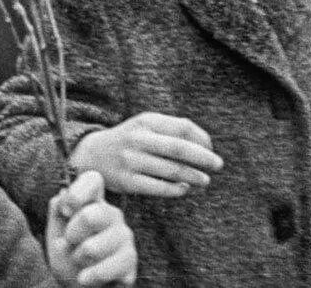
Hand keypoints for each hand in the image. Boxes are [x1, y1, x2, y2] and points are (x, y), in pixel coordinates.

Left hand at [46, 171, 136, 286]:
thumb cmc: (68, 258)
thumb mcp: (55, 233)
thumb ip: (57, 212)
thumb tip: (62, 194)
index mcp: (94, 203)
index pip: (93, 179)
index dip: (76, 193)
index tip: (65, 212)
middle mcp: (112, 216)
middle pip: (91, 215)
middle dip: (72, 235)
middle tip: (70, 244)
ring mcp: (124, 238)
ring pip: (94, 247)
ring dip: (79, 259)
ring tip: (79, 263)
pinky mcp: (130, 261)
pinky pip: (109, 268)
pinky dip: (91, 275)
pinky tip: (85, 278)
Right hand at [70, 112, 222, 197]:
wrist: (92, 154)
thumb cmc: (130, 140)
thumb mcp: (146, 125)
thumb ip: (172, 130)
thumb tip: (206, 145)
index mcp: (146, 121)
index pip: (182, 127)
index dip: (202, 139)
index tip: (211, 149)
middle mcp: (138, 139)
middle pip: (178, 148)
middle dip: (203, 158)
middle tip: (218, 165)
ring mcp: (131, 161)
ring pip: (170, 170)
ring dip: (192, 176)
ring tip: (205, 181)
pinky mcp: (127, 181)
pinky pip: (156, 187)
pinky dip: (174, 190)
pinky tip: (184, 189)